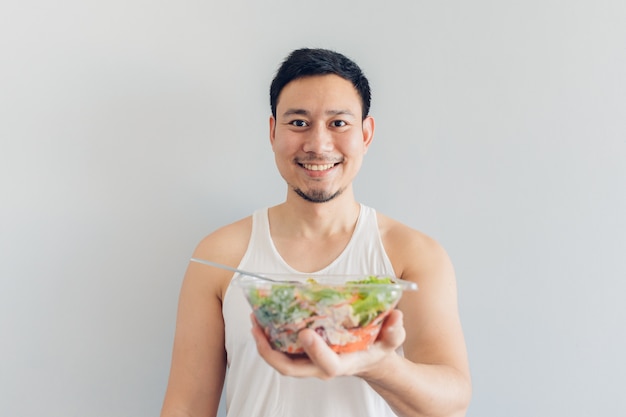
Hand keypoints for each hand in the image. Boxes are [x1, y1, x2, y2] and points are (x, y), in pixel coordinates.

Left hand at [250, 309, 405, 379]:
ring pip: (280, 362)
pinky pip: (280, 353)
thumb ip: (394, 330)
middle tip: (259, 327)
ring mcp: (309, 364)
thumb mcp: (390, 340)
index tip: (305, 333)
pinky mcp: (302, 357)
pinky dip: (268, 340)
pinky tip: (261, 322)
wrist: (369, 361)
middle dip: (271, 351)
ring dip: (264, 345)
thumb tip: (396, 316)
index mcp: (343, 364)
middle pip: (291, 369)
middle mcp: (321, 367)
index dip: (315, 352)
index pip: (327, 365)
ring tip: (254, 321)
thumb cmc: (377, 349)